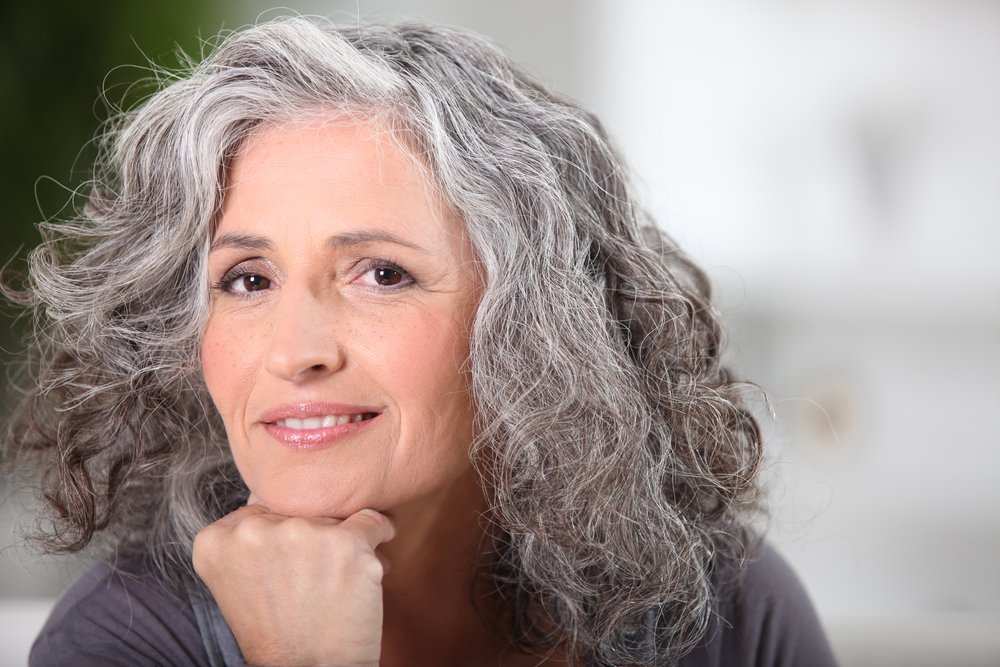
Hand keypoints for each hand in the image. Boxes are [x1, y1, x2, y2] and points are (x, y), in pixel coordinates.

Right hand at [192, 502, 394, 666]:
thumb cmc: (279, 631)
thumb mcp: (241, 581)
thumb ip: (250, 534)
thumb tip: (271, 490)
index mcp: (217, 539)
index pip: (261, 510)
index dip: (282, 539)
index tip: (288, 568)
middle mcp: (254, 531)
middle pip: (298, 512)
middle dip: (313, 539)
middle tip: (315, 579)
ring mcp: (301, 534)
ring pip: (335, 517)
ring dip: (345, 542)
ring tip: (338, 580)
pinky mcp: (346, 543)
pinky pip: (374, 520)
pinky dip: (382, 533)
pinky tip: (376, 553)